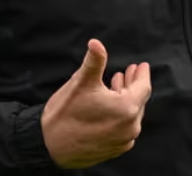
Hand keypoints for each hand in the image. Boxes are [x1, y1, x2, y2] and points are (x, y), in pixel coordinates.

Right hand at [41, 39, 151, 168]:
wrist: (48, 147)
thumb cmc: (65, 114)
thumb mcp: (81, 83)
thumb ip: (94, 61)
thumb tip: (96, 42)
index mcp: (126, 108)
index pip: (143, 87)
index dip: (143, 74)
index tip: (142, 65)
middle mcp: (130, 127)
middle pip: (138, 101)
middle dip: (133, 84)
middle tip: (130, 71)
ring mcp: (123, 140)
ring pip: (131, 115)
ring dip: (126, 98)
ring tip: (118, 83)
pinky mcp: (114, 149)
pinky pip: (124, 128)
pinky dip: (121, 115)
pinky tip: (111, 107)